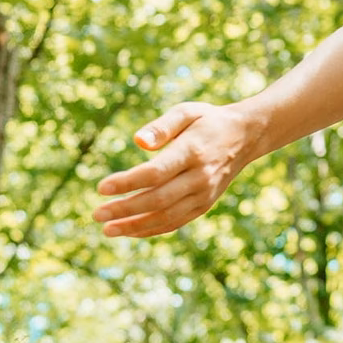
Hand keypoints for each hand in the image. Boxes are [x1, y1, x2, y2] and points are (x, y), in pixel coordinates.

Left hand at [92, 102, 255, 237]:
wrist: (245, 137)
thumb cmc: (207, 121)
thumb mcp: (186, 112)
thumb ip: (161, 125)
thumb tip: (137, 141)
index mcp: (193, 151)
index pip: (156, 172)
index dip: (127, 182)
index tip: (101, 187)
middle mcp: (201, 177)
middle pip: (158, 199)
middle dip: (125, 209)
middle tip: (97, 214)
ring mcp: (204, 194)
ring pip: (166, 216)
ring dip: (135, 226)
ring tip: (108, 229)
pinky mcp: (204, 205)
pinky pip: (176, 222)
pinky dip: (152, 229)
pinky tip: (130, 230)